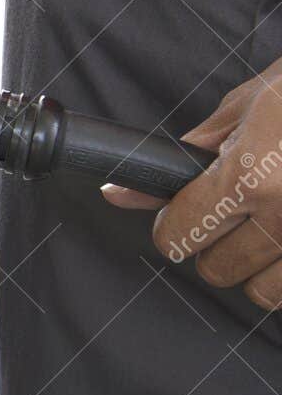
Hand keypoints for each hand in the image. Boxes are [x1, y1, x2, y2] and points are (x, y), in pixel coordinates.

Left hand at [106, 57, 281, 309]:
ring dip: (259, 268)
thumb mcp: (252, 102)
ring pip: (264, 292)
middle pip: (217, 270)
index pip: (179, 233)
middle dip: (215, 245)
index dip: (171, 227)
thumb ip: (197, 149)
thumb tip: (127, 190)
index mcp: (251, 175)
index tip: (178, 219)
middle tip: (233, 216)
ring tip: (271, 230)